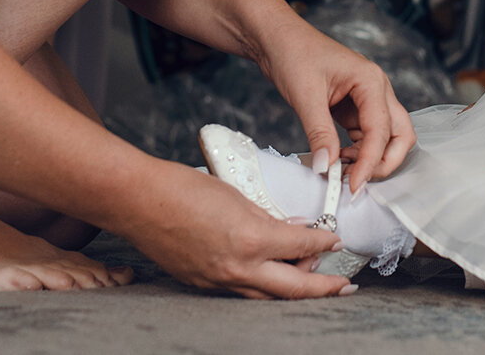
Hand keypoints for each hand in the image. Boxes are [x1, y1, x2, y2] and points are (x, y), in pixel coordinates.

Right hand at [127, 164, 356, 298]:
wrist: (139, 201)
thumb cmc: (183, 188)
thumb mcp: (236, 195)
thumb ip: (267, 215)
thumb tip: (290, 226)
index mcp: (251, 239)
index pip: (301, 245)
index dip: (323, 242)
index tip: (336, 239)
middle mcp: (238, 267)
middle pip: (293, 287)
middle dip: (323, 287)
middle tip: (345, 286)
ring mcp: (219, 280)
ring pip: (268, 297)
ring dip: (294, 292)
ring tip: (314, 285)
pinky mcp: (203, 284)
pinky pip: (242, 292)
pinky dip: (262, 288)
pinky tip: (271, 279)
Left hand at [259, 21, 414, 191]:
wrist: (277, 39)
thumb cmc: (293, 54)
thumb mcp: (305, 95)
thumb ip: (319, 133)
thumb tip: (325, 168)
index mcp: (371, 81)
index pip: (382, 131)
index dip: (370, 162)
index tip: (354, 186)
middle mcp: (377, 90)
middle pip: (400, 135)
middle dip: (385, 162)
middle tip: (358, 182)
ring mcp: (367, 99)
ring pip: (386, 138)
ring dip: (371, 159)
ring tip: (342, 173)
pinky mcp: (354, 108)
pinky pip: (367, 136)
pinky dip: (358, 152)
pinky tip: (338, 160)